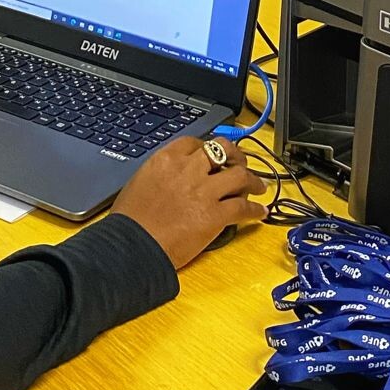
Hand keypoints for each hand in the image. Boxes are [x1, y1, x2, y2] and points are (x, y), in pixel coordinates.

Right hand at [112, 137, 267, 268]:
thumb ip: (160, 173)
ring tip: (259, 186)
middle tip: (240, 164)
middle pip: (223, 151)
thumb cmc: (129, 221)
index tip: (214, 156)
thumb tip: (171, 177)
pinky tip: (259, 213)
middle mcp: (189, 169)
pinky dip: (255, 210)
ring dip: (252, 180)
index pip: (196, 142)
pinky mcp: (215, 215)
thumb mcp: (139, 182)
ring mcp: (204, 191)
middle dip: (236, 156)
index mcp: (167, 159)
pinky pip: (243, 208)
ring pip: (240, 176)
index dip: (209, 148)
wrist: (132, 246)